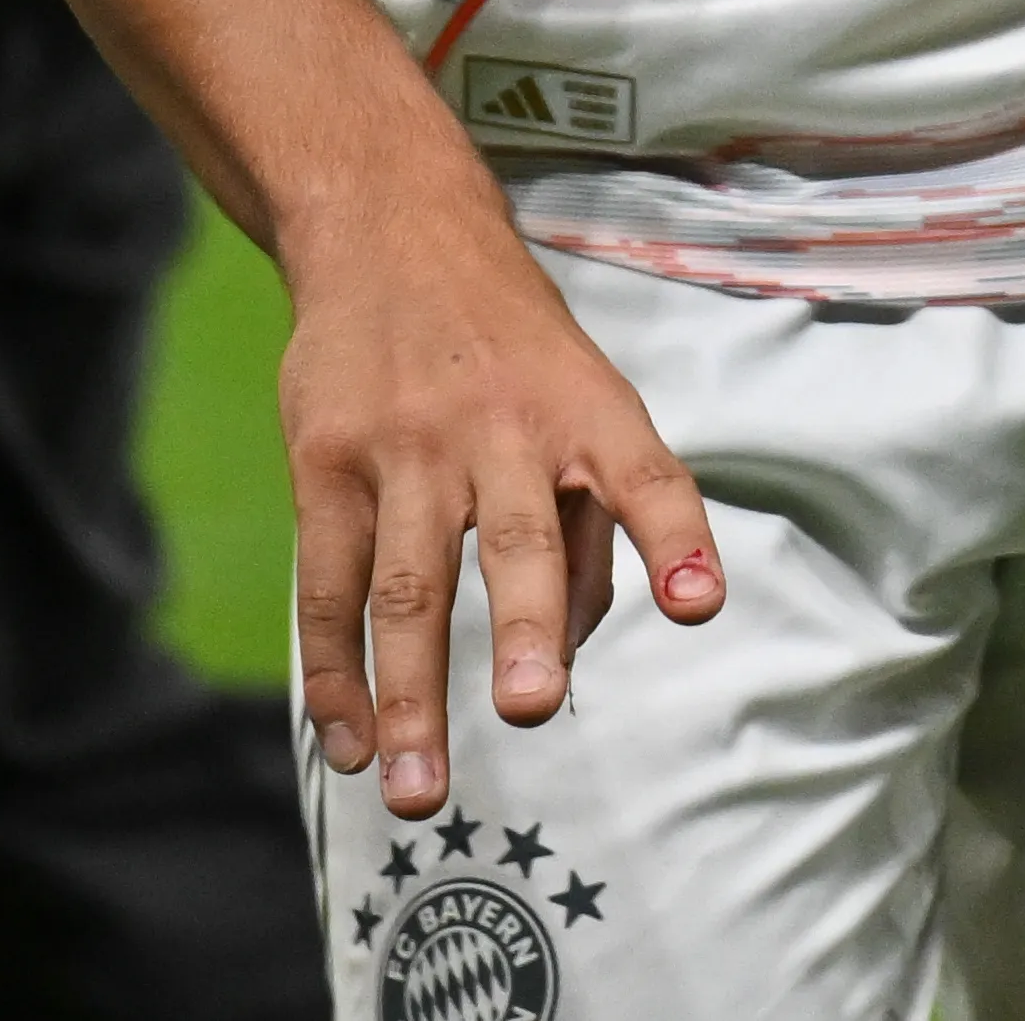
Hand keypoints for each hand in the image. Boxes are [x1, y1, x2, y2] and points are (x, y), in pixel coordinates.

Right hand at [280, 156, 719, 815]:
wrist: (393, 234)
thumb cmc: (509, 345)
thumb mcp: (581, 395)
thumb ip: (596, 516)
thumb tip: (581, 641)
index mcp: (586, 409)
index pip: (647, 474)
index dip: (677, 539)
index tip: (701, 604)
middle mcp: (501, 429)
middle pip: (516, 539)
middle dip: (526, 630)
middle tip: (534, 710)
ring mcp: (405, 449)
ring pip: (404, 587)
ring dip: (410, 697)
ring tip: (418, 790)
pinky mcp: (324, 465)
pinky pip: (326, 588)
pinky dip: (334, 674)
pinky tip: (349, 744)